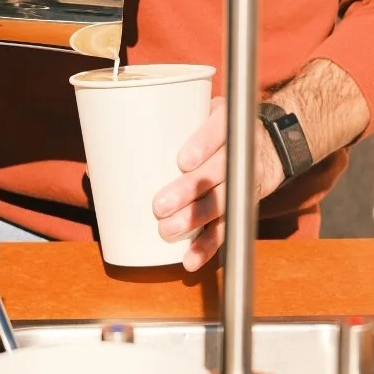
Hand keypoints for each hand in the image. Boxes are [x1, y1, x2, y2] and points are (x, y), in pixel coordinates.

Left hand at [152, 96, 283, 272]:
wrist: (268, 147)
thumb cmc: (217, 130)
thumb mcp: (203, 113)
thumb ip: (167, 127)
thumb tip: (105, 160)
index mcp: (229, 124)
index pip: (220, 130)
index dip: (204, 145)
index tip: (183, 161)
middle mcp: (241, 153)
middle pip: (219, 172)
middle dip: (190, 191)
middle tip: (160, 206)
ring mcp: (244, 182)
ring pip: (223, 202)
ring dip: (196, 219)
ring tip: (167, 231)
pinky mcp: (242, 208)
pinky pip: (227, 229)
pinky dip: (208, 246)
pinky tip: (190, 259)